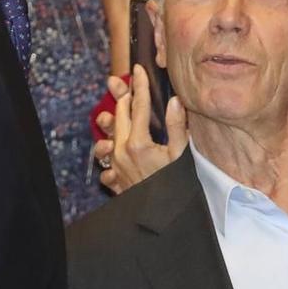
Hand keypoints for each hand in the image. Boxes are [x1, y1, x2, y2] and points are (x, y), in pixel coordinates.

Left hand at [94, 66, 187, 194]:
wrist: (162, 219)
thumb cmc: (176, 187)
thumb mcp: (182, 156)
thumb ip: (178, 127)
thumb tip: (174, 100)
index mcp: (139, 142)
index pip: (138, 106)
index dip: (140, 85)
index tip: (139, 69)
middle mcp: (122, 151)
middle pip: (119, 116)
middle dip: (123, 98)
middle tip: (124, 84)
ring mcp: (116, 166)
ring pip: (108, 137)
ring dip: (112, 125)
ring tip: (113, 116)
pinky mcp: (115, 181)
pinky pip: (105, 164)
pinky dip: (109, 155)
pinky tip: (114, 153)